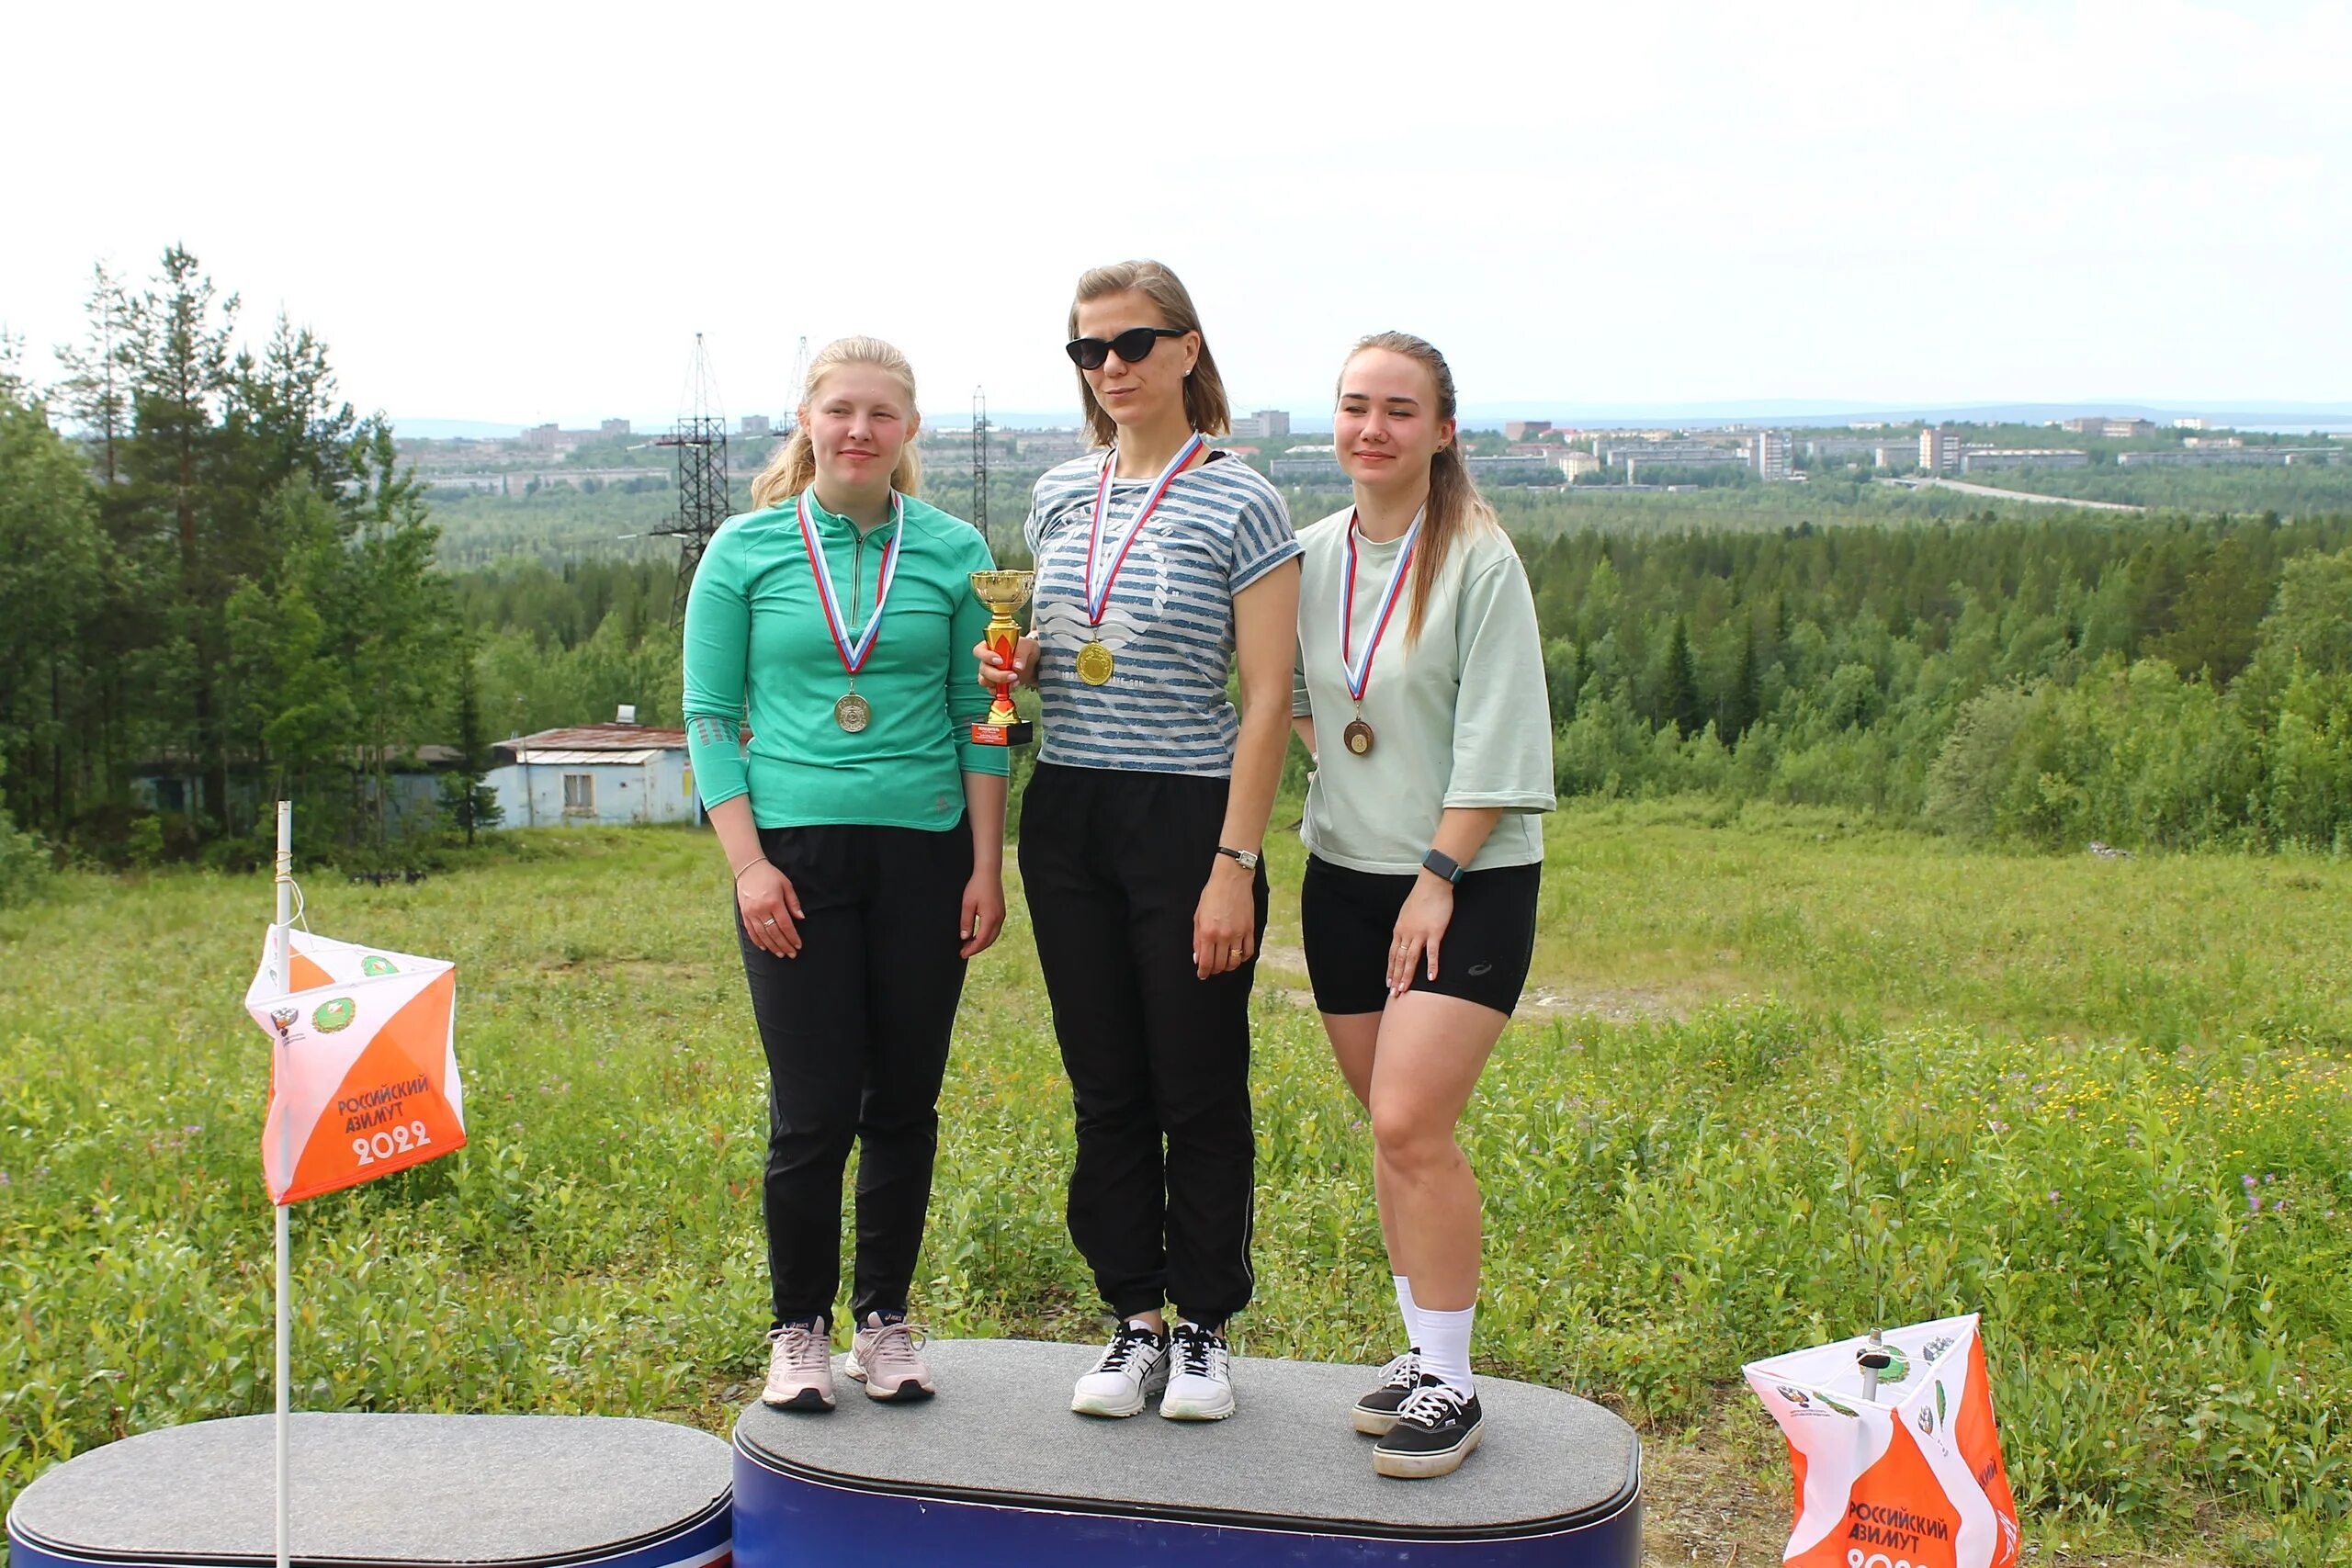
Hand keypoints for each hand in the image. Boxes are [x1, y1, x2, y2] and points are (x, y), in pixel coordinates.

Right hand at [738, 862, 804, 957]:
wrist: (749, 868)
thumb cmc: (771, 876)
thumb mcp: (786, 885)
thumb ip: (793, 902)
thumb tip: (801, 918)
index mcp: (774, 902)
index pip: (785, 925)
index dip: (792, 937)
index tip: (798, 945)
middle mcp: (761, 909)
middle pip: (774, 933)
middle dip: (784, 945)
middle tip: (791, 954)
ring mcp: (751, 912)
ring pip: (762, 935)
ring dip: (772, 946)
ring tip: (780, 954)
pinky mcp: (744, 913)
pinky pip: (750, 931)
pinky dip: (757, 941)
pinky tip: (764, 947)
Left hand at [959, 868, 1005, 958]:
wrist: (989, 872)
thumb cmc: (976, 886)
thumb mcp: (967, 904)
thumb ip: (966, 922)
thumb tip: (964, 938)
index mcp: (990, 918)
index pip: (981, 940)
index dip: (972, 949)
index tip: (962, 954)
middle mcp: (999, 919)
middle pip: (989, 941)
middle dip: (977, 948)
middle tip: (964, 952)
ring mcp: (1002, 915)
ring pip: (993, 935)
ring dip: (982, 942)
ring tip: (969, 945)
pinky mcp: (1001, 911)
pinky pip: (995, 929)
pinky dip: (987, 935)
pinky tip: (978, 934)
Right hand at [975, 634, 1041, 693]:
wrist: (1032, 663)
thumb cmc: (1025, 650)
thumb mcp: (1026, 646)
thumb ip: (1021, 654)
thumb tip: (1017, 666)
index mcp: (990, 646)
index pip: (979, 651)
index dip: (986, 656)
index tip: (1000, 661)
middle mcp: (987, 660)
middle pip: (983, 669)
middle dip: (997, 674)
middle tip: (1013, 675)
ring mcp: (990, 673)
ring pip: (985, 681)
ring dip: (1000, 683)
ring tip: (1016, 679)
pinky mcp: (995, 684)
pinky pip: (992, 690)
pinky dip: (1002, 690)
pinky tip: (1014, 685)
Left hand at [1192, 857, 1257, 978]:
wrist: (1231, 879)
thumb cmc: (1212, 895)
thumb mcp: (1198, 916)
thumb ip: (1197, 939)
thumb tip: (1198, 958)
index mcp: (1207, 933)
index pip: (1206, 962)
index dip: (1203, 972)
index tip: (1202, 975)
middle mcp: (1223, 936)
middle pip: (1220, 965)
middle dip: (1215, 970)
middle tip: (1212, 968)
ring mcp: (1238, 934)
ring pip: (1235, 961)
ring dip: (1229, 966)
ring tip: (1224, 963)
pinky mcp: (1249, 930)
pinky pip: (1248, 952)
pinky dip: (1243, 957)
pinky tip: (1238, 955)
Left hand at [1388, 874, 1454, 996]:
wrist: (1432, 884)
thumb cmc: (1421, 898)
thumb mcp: (1406, 914)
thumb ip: (1405, 928)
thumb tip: (1404, 938)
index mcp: (1399, 930)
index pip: (1392, 954)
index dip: (1390, 970)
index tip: (1389, 983)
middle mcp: (1406, 933)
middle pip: (1399, 960)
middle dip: (1396, 978)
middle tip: (1394, 993)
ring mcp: (1420, 933)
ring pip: (1411, 959)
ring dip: (1407, 975)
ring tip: (1405, 990)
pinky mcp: (1435, 932)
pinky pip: (1432, 952)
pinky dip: (1431, 966)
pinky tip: (1430, 978)